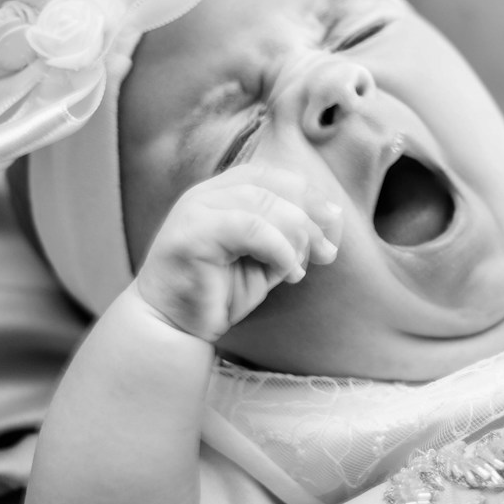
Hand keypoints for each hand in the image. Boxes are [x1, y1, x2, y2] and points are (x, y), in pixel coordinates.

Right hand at [136, 165, 342, 340]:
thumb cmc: (217, 294)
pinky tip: (288, 273)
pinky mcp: (192, 234)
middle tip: (327, 251)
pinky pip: (250, 227)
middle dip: (309, 215)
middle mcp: (205, 194)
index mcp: (220, 193)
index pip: (272, 175)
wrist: (171, 327)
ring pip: (263, 203)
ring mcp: (195, 210)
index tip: (333, 223)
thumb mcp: (263, 259)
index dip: (308, 194)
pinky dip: (279, 248)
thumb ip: (289, 236)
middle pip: (272, 185)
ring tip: (302, 268)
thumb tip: (331, 218)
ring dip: (296, 235)